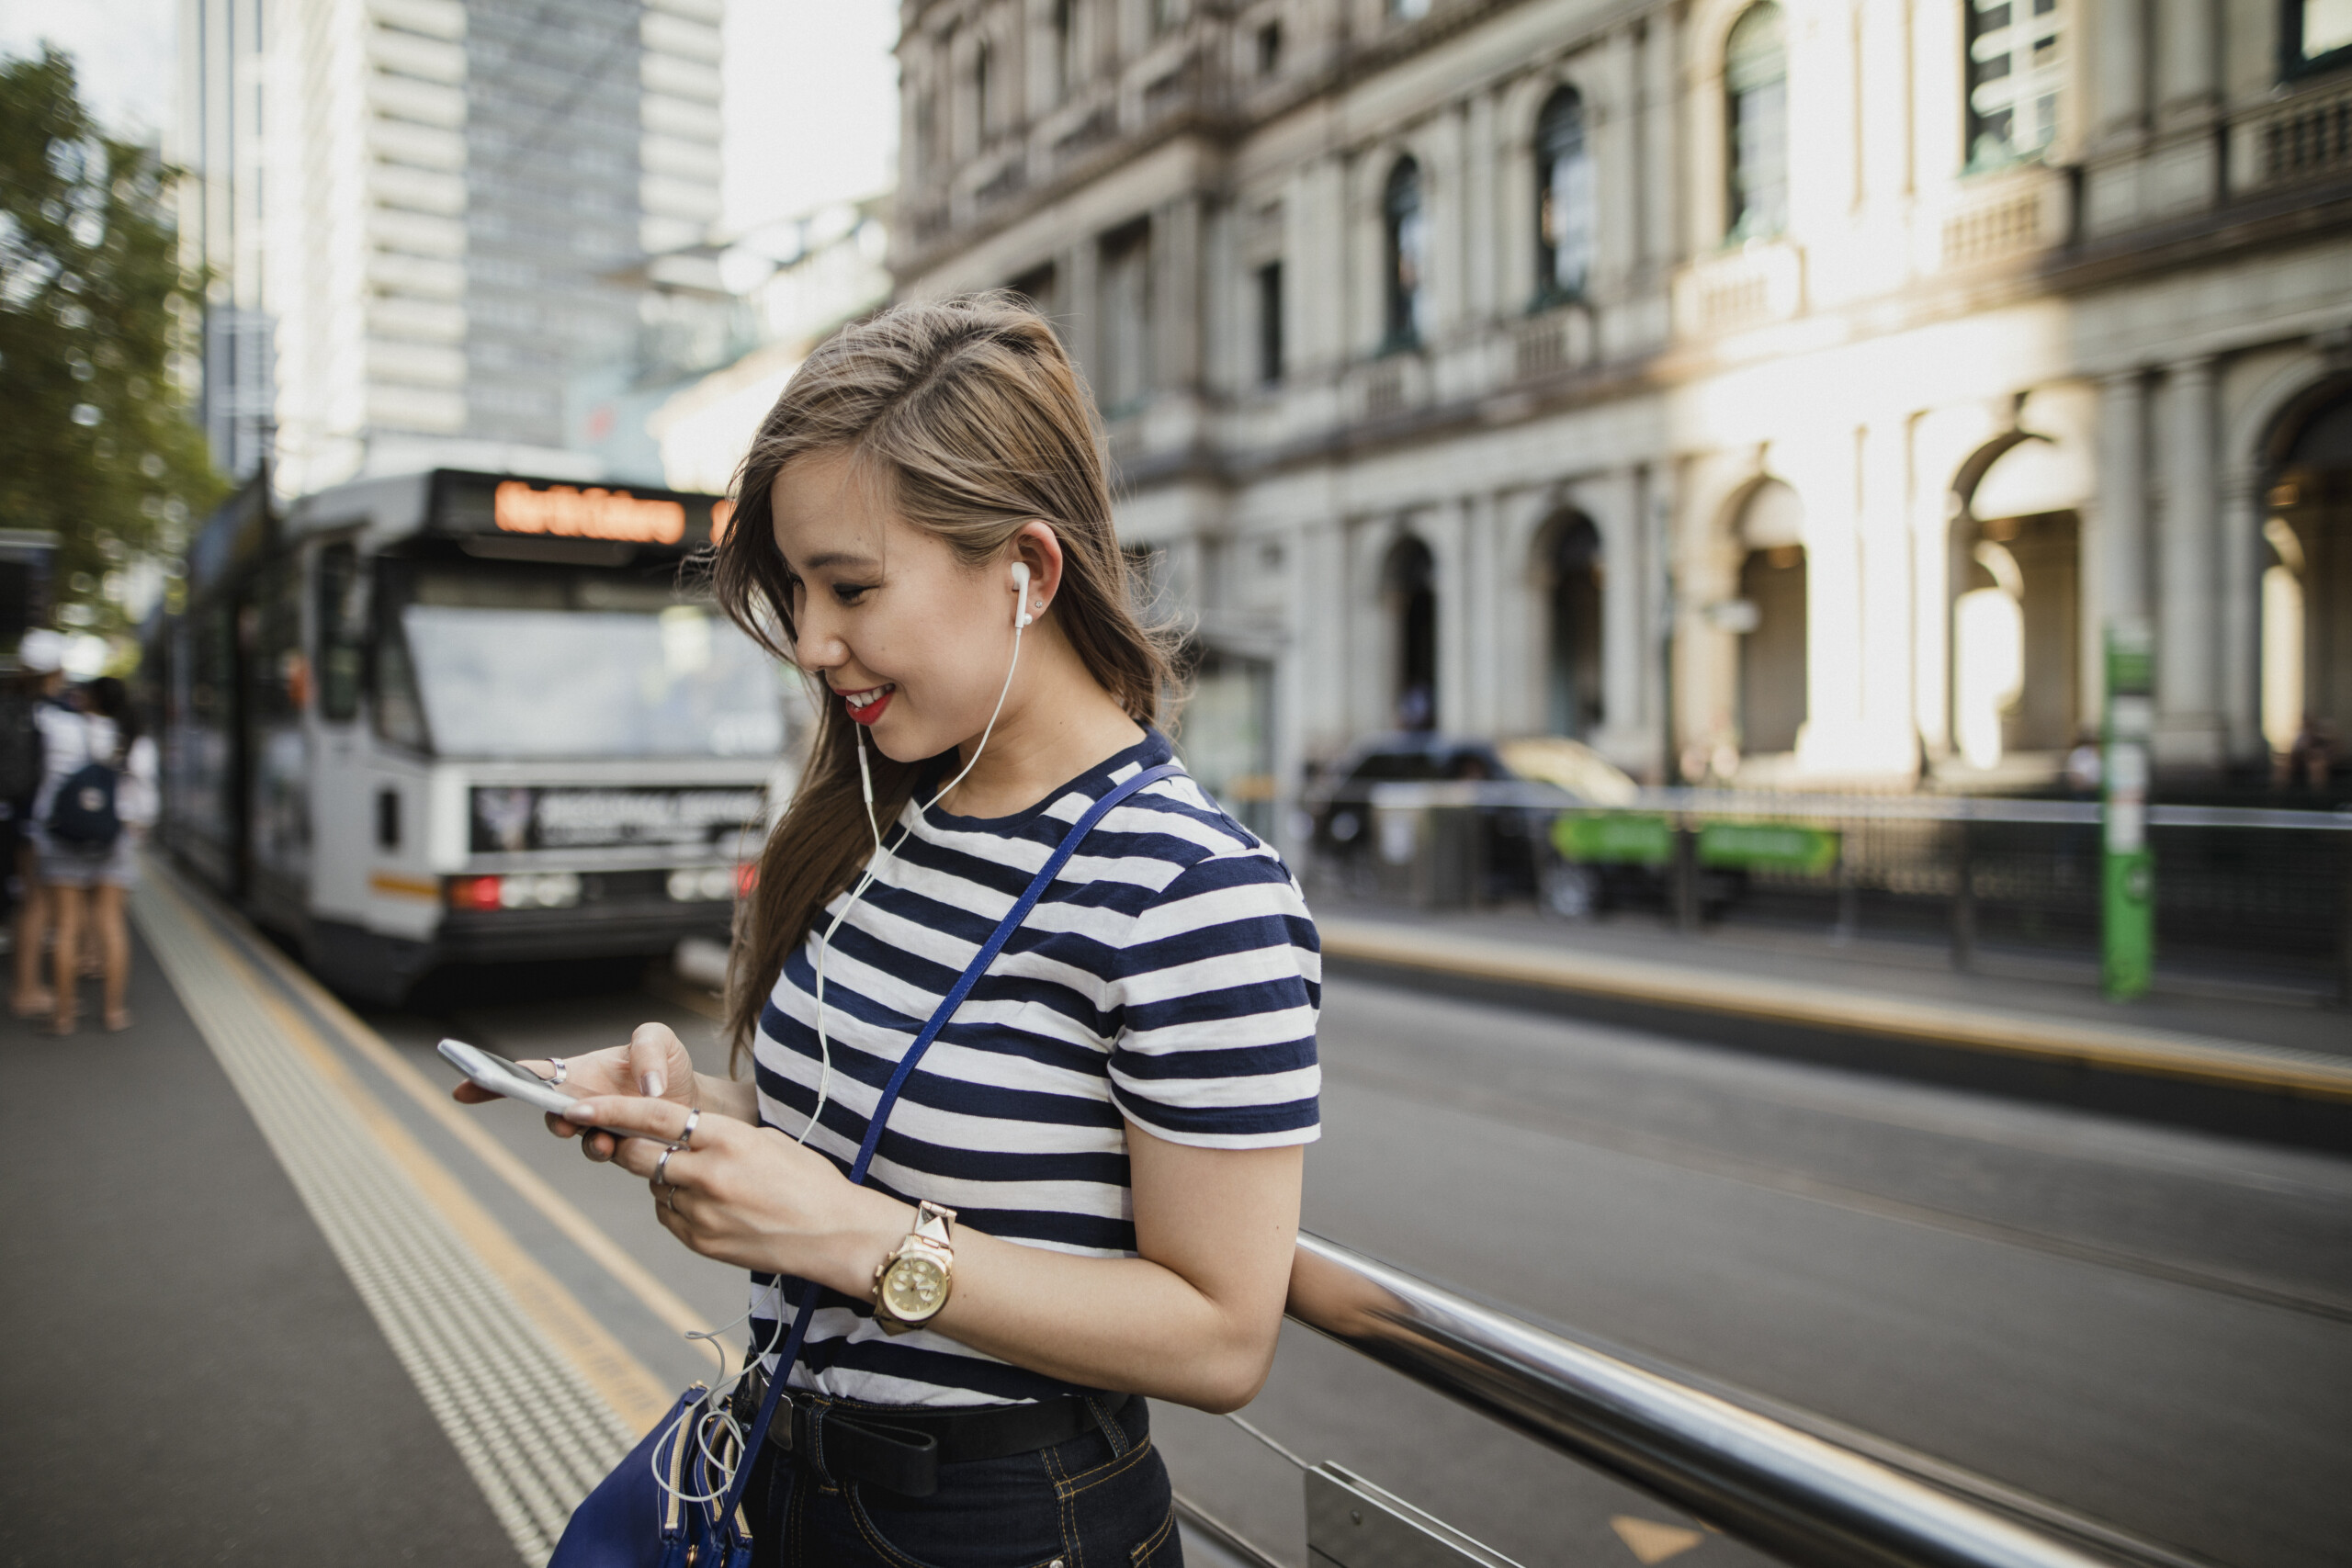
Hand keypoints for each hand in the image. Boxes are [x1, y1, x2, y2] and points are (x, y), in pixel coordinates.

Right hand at [451, 1022, 699, 1161]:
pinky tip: (624, 1145)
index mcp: (579, 1072)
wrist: (697, 1103)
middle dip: (549, 1115)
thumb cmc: (668, 1066)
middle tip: (562, 1116)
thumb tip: (646, 1086)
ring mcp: (599, 1127)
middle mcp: (582, 1101)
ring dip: (584, 1138)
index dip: (494, 1079)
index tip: (464, 1086)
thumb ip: (649, 1050)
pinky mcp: (621, 1148)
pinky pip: (607, 1153)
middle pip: (547, 1109)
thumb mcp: (659, 1040)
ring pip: (577, 1136)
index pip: (529, 1074)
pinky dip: (611, 1151)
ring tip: (602, 1138)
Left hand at [562, 1092, 909, 1291]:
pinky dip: (679, 1204)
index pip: (655, 1116)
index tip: (580, 1106)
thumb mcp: (765, 1140)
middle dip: (627, 1145)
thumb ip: (716, 1136)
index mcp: (727, 1139)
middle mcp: (708, 1175)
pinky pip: (669, 1215)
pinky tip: (713, 1205)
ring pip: (655, 1186)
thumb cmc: (808, 1180)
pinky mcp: (700, 1241)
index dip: (612, 1109)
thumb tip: (676, 1137)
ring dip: (665, 1177)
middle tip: (630, 1139)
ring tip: (707, 1179)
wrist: (835, 1234)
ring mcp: (701, 1212)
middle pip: (638, 1155)